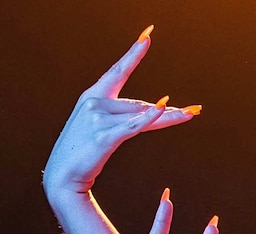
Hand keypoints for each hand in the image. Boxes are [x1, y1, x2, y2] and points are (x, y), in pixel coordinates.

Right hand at [43, 26, 200, 197]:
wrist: (61, 176)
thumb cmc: (82, 152)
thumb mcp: (100, 128)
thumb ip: (123, 116)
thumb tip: (155, 110)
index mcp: (92, 96)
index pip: (118, 71)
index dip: (133, 54)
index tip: (147, 36)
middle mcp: (95, 103)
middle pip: (140, 105)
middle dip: (167, 111)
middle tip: (194, 110)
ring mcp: (98, 119)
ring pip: (142, 117)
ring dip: (169, 118)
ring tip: (191, 114)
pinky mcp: (104, 136)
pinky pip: (133, 126)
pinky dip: (150, 118)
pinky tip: (164, 108)